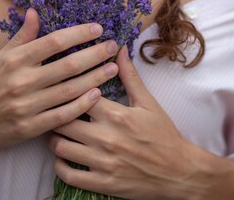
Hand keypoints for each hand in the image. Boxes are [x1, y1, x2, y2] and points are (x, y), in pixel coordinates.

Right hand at [0, 8, 119, 160]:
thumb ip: (21, 37)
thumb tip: (35, 12)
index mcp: (14, 60)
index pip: (54, 42)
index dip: (79, 34)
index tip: (98, 29)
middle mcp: (21, 81)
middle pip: (68, 65)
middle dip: (95, 54)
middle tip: (113, 46)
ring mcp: (27, 106)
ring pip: (70, 89)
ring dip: (96, 77)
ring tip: (113, 67)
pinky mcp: (30, 128)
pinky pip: (63, 115)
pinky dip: (82, 104)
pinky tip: (97, 94)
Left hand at [48, 46, 207, 199]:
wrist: (179, 172)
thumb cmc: (164, 135)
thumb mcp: (148, 103)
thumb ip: (130, 76)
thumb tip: (118, 49)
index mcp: (116, 115)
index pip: (79, 96)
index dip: (69, 90)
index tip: (66, 88)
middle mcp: (106, 138)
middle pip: (64, 121)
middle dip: (56, 114)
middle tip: (55, 110)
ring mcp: (103, 162)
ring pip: (61, 147)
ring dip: (54, 139)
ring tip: (57, 132)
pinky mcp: (102, 183)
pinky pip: (68, 175)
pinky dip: (60, 166)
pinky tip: (62, 158)